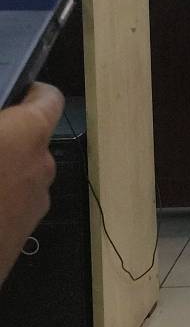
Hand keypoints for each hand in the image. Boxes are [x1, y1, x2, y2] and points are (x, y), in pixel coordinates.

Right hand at [0, 83, 62, 285]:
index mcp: (28, 134)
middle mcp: (42, 166)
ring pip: (21, 173)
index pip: (48, 98)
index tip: (11, 93)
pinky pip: (13, 202)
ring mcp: (35, 204)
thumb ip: (0, 126)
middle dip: (7, 136)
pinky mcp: (22, 234)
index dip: (30, 91)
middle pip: (31, 138)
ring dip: (2, 169)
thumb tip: (3, 129)